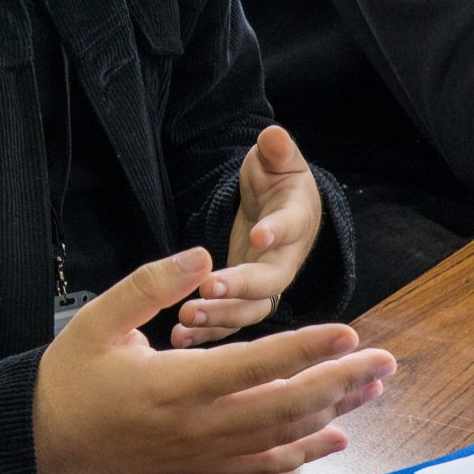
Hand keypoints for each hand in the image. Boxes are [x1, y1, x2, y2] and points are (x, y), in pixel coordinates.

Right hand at [33, 247, 393, 473]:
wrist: (44, 442)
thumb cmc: (70, 378)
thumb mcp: (98, 319)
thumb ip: (150, 284)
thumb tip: (202, 254)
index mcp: (174, 385)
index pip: (255, 366)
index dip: (305, 348)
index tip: (348, 332)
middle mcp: (198, 425)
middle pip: (286, 406)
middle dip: (341, 382)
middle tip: (384, 362)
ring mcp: (204, 450)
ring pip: (283, 435)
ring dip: (334, 411)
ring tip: (372, 387)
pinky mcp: (202, 464)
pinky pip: (263, 463)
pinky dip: (304, 452)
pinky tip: (335, 437)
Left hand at [175, 126, 323, 346]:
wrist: (281, 210)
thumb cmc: (278, 181)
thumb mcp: (278, 160)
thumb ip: (277, 151)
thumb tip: (273, 136)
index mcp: (296, 222)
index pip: (289, 228)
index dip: (275, 232)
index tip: (259, 236)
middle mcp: (285, 261)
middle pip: (268, 282)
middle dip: (240, 287)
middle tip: (209, 287)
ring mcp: (266, 286)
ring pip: (248, 310)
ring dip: (219, 317)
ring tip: (186, 317)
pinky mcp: (245, 301)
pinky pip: (228, 323)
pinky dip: (206, 333)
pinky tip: (177, 337)